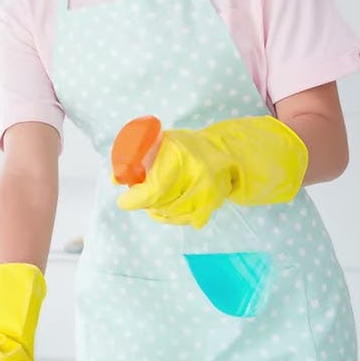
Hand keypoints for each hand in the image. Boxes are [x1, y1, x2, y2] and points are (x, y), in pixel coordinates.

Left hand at [115, 115, 308, 227]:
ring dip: (160, 212)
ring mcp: (210, 189)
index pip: (154, 187)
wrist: (244, 151)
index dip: (135, 198)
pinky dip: (176, 217)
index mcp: (183, 154)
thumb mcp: (170, 141)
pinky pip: (190, 219)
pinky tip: (170, 210)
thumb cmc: (199, 144)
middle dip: (146, 204)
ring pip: (174, 214)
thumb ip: (143, 155)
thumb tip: (116, 176)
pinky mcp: (216, 201)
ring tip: (154, 204)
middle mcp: (198, 173)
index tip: (124, 200)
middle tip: (136, 201)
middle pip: (162, 203)